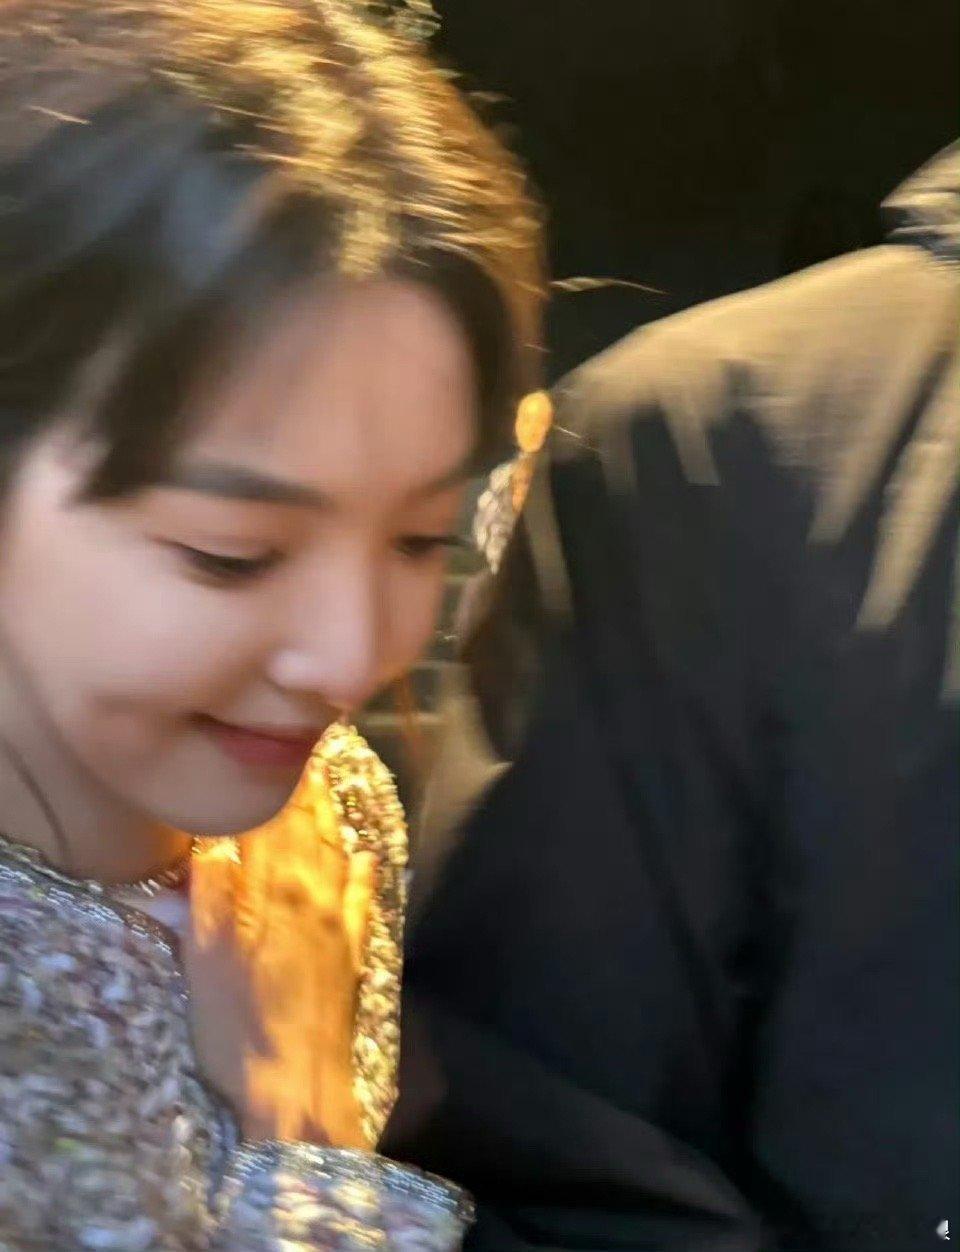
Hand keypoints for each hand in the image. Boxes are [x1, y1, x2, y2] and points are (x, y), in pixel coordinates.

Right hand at [183, 778, 376, 1147]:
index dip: (279, 783)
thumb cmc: (236, 1022)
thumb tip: (214, 832)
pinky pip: (363, 898)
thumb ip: (210, 887)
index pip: (275, 819)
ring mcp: (338, 921)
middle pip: (310, 828)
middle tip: (310, 750)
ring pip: (337, 853)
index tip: (281, 747)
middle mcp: (311, 893)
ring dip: (331, 818)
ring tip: (327, 787)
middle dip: (307, 789)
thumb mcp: (203, 952)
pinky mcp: (355, 952)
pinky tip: (366, 855)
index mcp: (271, 888)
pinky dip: (363, 871)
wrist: (297, 1083)